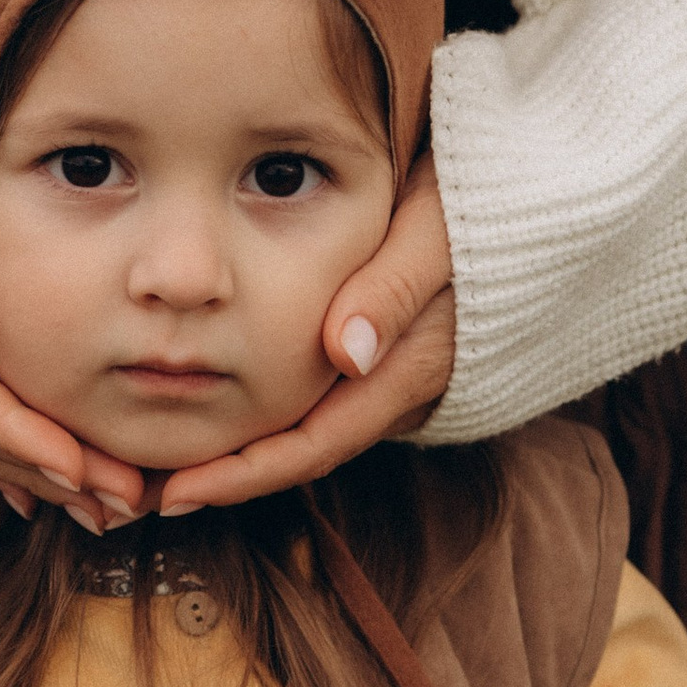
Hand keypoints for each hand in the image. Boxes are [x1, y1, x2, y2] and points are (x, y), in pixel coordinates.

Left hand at [156, 156, 454, 515]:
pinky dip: (266, 412)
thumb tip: (345, 354)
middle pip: (303, 451)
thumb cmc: (485, 195)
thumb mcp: (440, 229)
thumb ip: (395, 288)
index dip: (243, 474)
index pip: (315, 442)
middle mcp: (403, 386)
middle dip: (228, 477)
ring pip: (311, 429)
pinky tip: (214, 404)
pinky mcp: (389, 353)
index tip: (174, 492)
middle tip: (145, 491)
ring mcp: (397, 373)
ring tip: (162, 458)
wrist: (541, 195)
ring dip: (242, 449)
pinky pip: (322, 400)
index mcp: (411, 365)